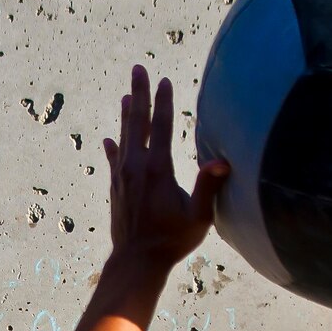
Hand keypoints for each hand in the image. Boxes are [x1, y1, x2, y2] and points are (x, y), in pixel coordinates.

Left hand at [102, 64, 228, 269]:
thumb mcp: (198, 217)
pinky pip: (113, 160)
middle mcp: (136, 167)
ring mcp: (122, 177)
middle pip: (137, 122)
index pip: (161, 126)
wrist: (136, 262)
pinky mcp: (115, 188)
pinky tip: (109, 139)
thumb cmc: (172, 241)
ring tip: (125, 95)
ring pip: (124, 137)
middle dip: (139, 93)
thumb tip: (222, 162)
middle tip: (138, 69)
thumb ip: (208, 188)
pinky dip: (112, 147)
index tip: (165, 80)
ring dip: (126, 114)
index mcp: (157, 169)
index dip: (164, 101)